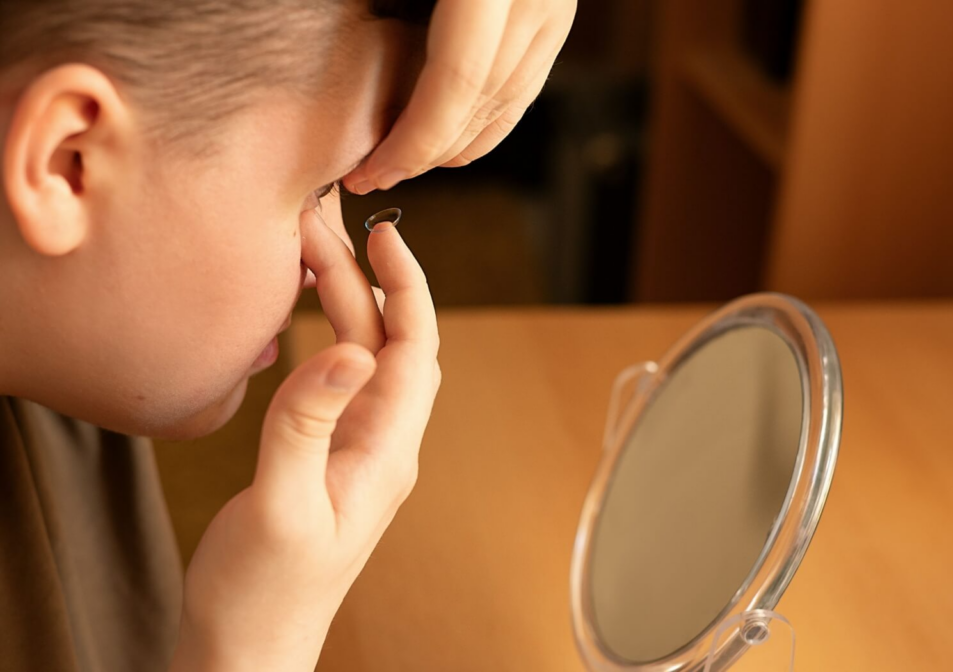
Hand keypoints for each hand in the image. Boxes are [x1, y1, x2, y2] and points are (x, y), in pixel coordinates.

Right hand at [171, 211, 439, 671]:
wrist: (249, 650)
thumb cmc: (262, 594)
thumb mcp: (280, 506)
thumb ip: (309, 425)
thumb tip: (351, 351)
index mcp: (386, 454)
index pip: (414, 350)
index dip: (406, 287)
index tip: (386, 234)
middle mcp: (383, 446)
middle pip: (389, 344)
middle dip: (364, 280)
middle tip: (322, 227)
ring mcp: (358, 452)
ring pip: (366, 359)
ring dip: (346, 305)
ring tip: (312, 253)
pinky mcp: (330, 458)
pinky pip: (341, 383)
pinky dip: (328, 337)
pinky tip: (305, 318)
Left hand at [343, 0, 576, 193]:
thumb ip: (384, 3)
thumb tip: (353, 73)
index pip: (457, 86)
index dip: (414, 140)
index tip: (373, 172)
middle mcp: (534, 2)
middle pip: (483, 103)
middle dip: (427, 153)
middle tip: (376, 177)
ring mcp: (553, 8)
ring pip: (509, 102)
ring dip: (456, 146)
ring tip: (403, 165)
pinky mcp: (557, 11)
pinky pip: (526, 83)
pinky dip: (487, 120)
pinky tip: (451, 137)